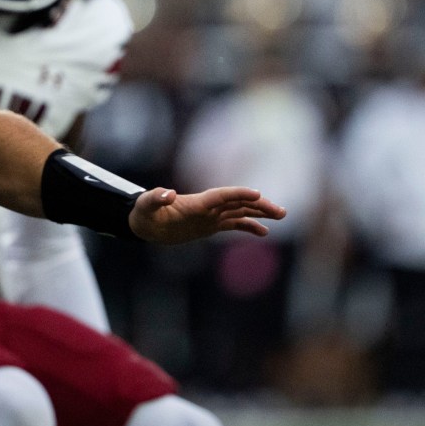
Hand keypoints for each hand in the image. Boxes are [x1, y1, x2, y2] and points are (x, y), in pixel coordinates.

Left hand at [128, 186, 284, 243]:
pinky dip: (248, 226)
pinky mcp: (209, 225)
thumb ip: (156, 198)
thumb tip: (168, 193)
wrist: (145, 223)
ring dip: (259, 213)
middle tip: (281, 211)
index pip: (222, 196)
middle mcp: (207, 206)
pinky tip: (263, 232)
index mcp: (196, 202)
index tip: (257, 194)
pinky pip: (233, 224)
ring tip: (280, 215)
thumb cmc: (144, 212)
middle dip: (259, 205)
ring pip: (240, 211)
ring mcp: (210, 215)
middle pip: (238, 202)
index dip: (238, 194)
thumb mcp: (146, 205)